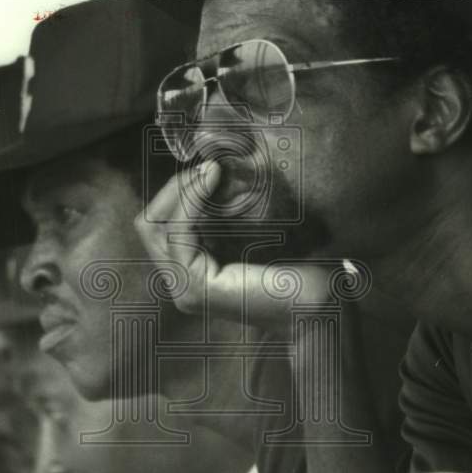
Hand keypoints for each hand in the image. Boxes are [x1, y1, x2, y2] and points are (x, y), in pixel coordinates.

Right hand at [135, 161, 362, 332]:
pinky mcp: (197, 287)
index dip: (177, 192)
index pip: (158, 226)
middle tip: (208, 168)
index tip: (211, 167)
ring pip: (154, 226)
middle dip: (173, 188)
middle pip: (148, 224)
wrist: (323, 305)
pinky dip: (191, 200)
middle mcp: (181, 285)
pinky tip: (213, 180)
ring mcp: (185, 289)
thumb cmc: (301, 270)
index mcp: (192, 273)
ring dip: (181, 190)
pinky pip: (178, 233)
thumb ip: (232, 213)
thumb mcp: (258, 234)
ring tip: (211, 171)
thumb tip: (220, 167)